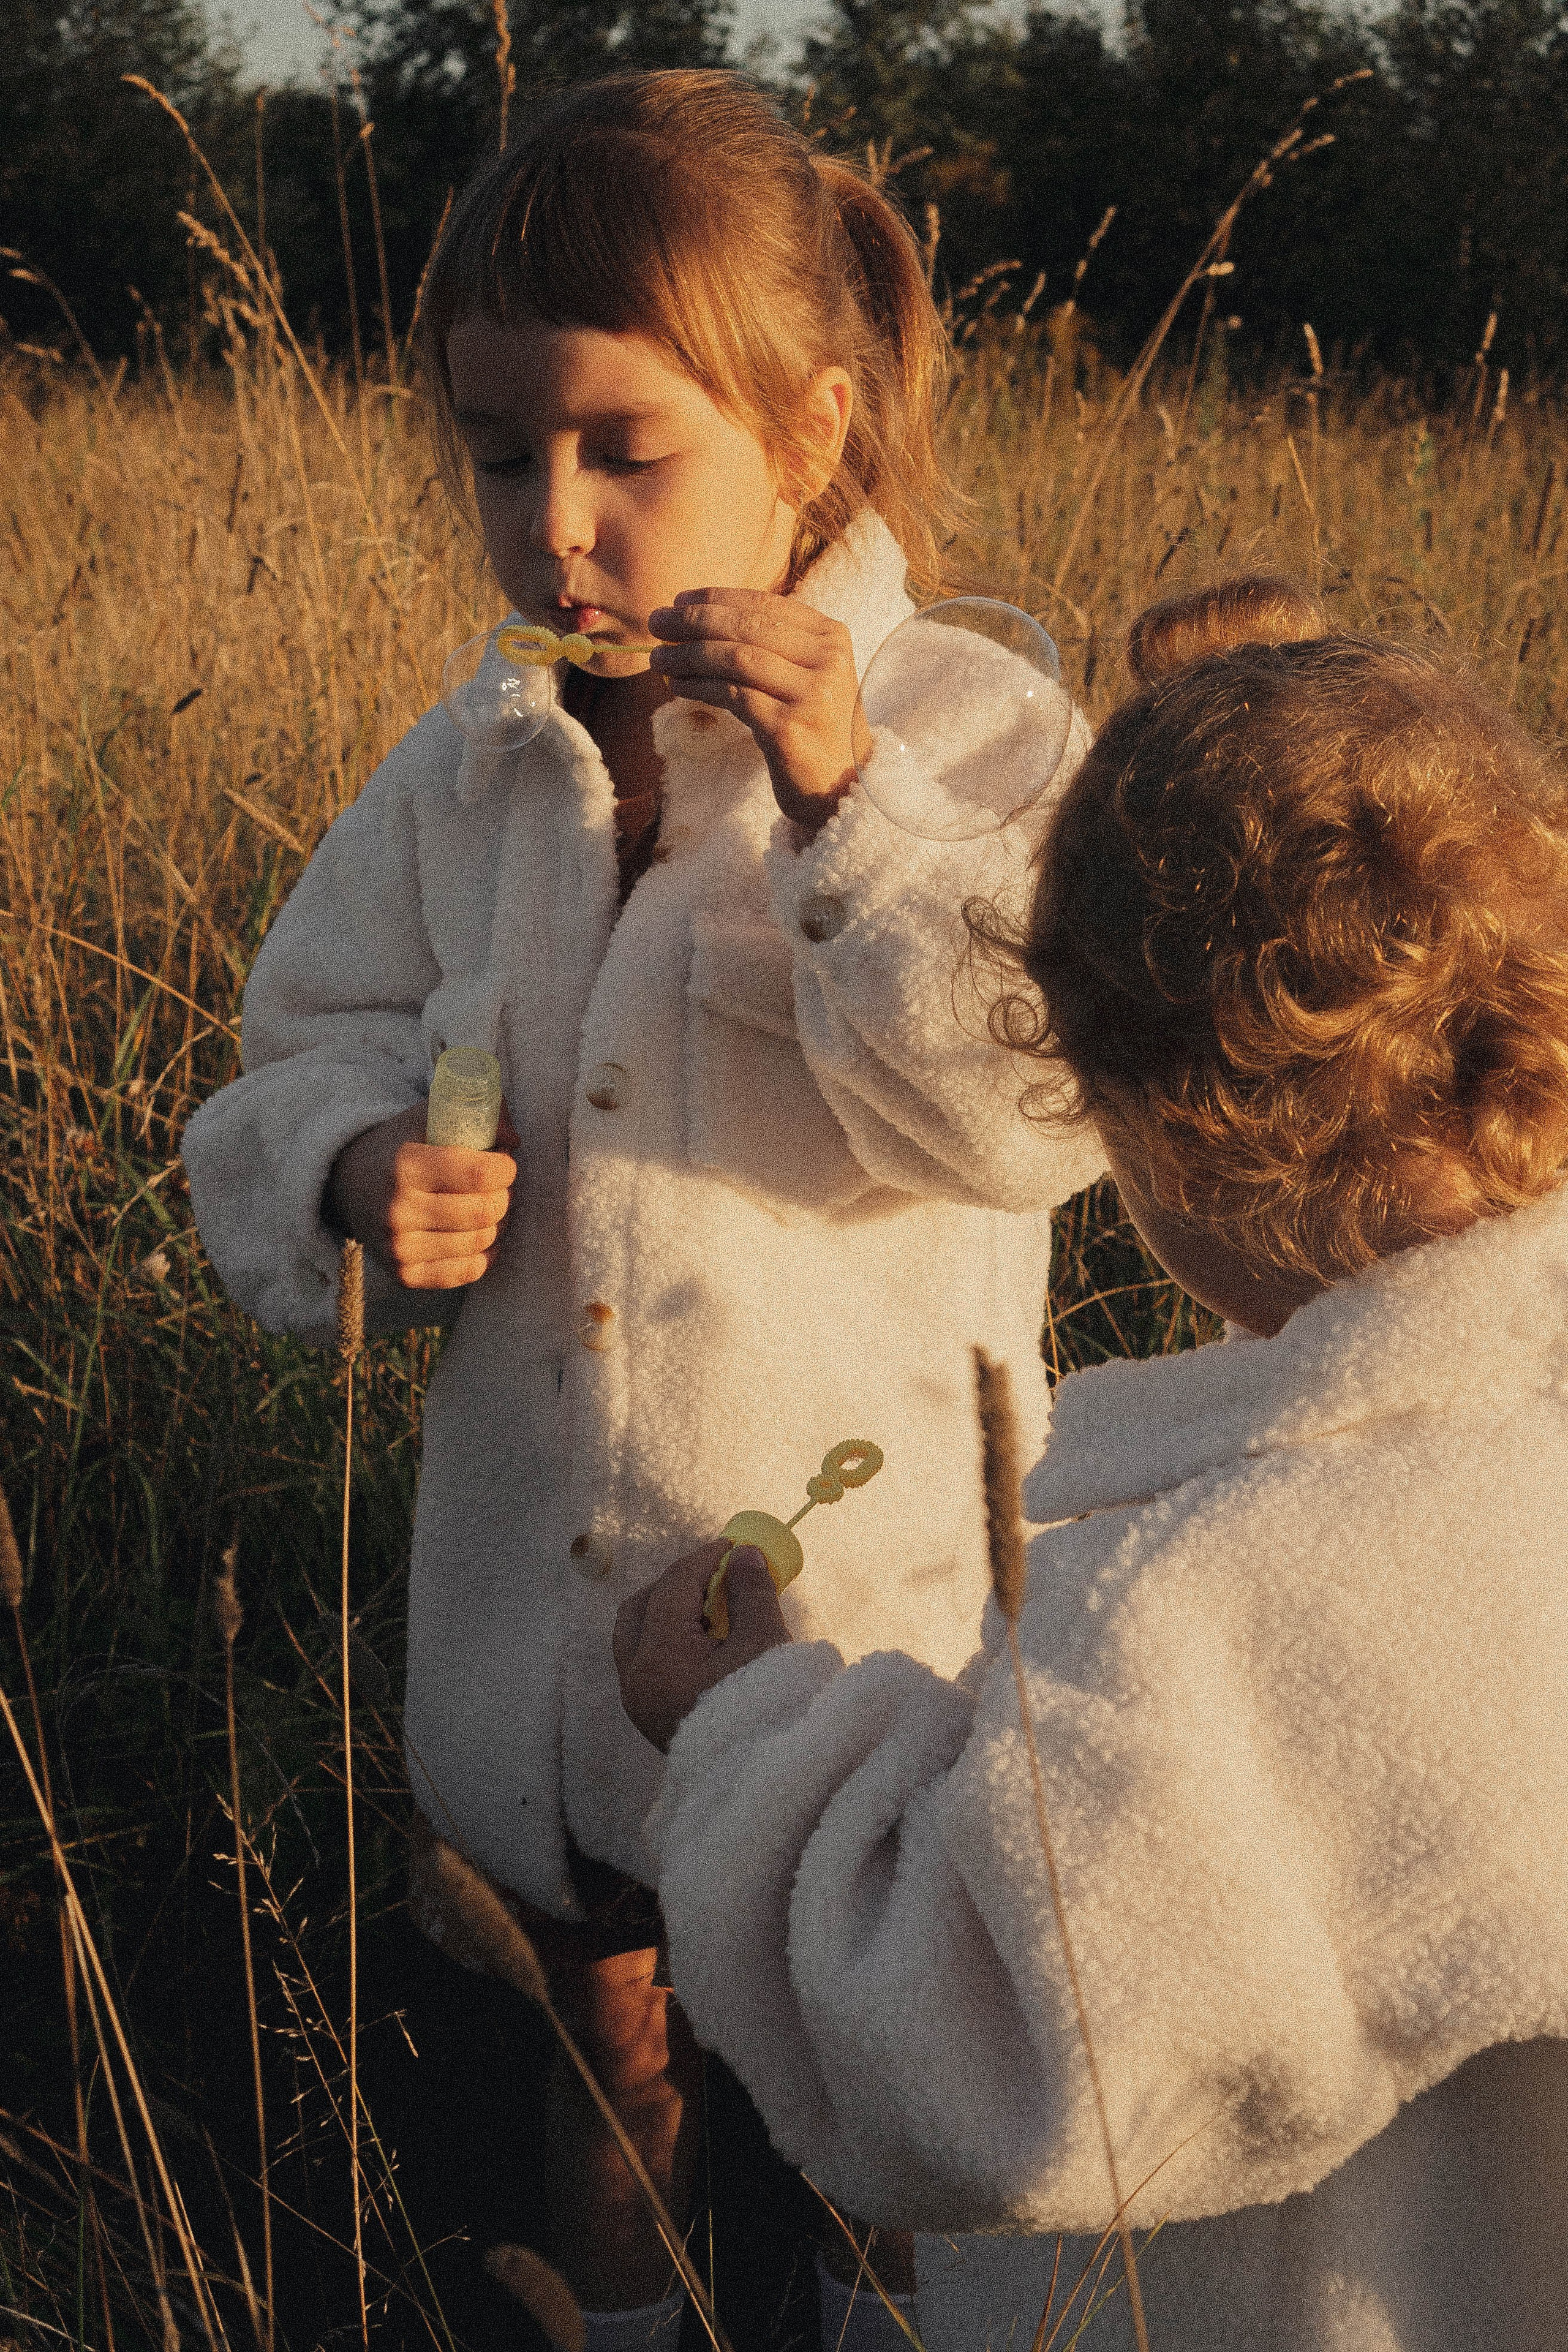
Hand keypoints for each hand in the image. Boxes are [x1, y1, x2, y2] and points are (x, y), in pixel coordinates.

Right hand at [326, 1097, 518, 1288]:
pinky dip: (481, 1253)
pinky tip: (471, 1233)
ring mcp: (400, 1248)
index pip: (481, 1174)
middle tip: (493, 1185)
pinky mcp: (405, 1275)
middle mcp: (399, 1211)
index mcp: (406, 1166)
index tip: (501, 1161)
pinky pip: (469, 1271)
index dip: (505, 1167)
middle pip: (486, 1211)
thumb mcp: (429, 1116)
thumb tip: (513, 1141)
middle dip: (502, 1194)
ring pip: (482, 1241)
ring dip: (495, 1223)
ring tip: (481, 1205)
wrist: (348, 1184)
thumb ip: (478, 1114)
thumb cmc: (401, 1146)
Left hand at [613, 1542, 790, 1752]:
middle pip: (639, 1607)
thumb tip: (743, 1554)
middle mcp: (636, 1680)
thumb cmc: (769, 1711)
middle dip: (676, 1581)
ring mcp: (638, 1701)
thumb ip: (751, 1592)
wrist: (765, 1782)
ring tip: (715, 1606)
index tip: (733, 1545)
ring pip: (636, 1635)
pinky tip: (709, 1639)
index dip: (704, 1558)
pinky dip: (669, 1638)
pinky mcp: (649, 1716)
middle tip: (718, 1572)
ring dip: (668, 1610)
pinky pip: (646, 1660)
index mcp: (660, 1659)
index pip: (672, 1588)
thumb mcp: (765, 1644)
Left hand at [648, 589, 871, 834]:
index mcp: (832, 636)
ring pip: (735, 659)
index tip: (678, 600)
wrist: (843, 787)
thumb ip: (773, 644)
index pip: (764, 604)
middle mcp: (827, 660)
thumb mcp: (807, 675)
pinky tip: (677, 687)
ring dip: (688, 656)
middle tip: (656, 622)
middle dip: (693, 621)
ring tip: (658, 659)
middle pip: (747, 626)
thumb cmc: (815, 727)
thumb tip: (701, 619)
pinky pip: (732, 696)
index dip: (715, 598)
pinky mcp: (788, 729)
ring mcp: (810, 695)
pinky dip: (698, 688)